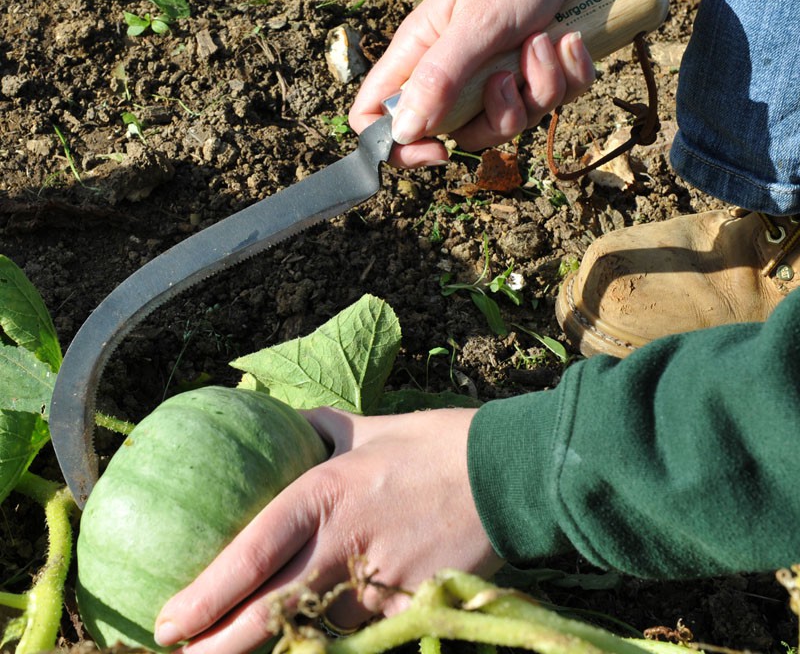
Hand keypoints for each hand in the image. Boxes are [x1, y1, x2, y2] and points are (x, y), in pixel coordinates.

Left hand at [154, 407, 502, 653]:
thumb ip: (319, 427)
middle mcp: (344, 543)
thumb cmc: (434, 444)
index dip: (205, 596)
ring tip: (244, 647)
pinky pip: (363, 631)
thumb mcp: (368, 425)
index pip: (252, 554)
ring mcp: (379, 583)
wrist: (506, 474)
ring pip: (315, 629)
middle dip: (218, 649)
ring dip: (282, 641)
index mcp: (326, 492)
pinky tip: (325, 631)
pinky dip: (338, 634)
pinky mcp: (410, 609)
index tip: (168, 623)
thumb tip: (287, 422)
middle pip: (269, 613)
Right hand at [349, 0, 613, 167]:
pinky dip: (569, 75)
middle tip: (508, 76)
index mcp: (418, 58)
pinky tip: (569, 40)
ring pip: (512, 122)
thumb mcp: (474, 24)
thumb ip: (437, 80)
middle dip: (498, 116)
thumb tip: (402, 134)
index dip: (398, 147)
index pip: (376, 118)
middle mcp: (451, 74)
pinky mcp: (534, 73)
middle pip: (460, 135)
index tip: (437, 148)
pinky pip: (553, 102)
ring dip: (540, 86)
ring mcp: (495, 77)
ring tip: (545, 40)